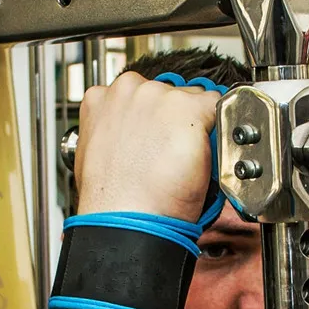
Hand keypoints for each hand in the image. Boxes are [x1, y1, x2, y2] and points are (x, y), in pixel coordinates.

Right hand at [74, 72, 219, 221]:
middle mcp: (128, 90)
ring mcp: (158, 95)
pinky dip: (215, 130)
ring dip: (192, 126)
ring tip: (180, 161)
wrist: (126, 218)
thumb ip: (110, 138)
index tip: (153, 140)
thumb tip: (124, 142)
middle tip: (167, 156)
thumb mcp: (92, 161)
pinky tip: (201, 156)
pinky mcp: (188, 108)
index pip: (135, 96)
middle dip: (170, 121)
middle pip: (163, 94)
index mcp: (99, 100)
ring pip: (189, 100)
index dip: (149, 122)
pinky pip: (216, 107)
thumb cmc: (110, 202)